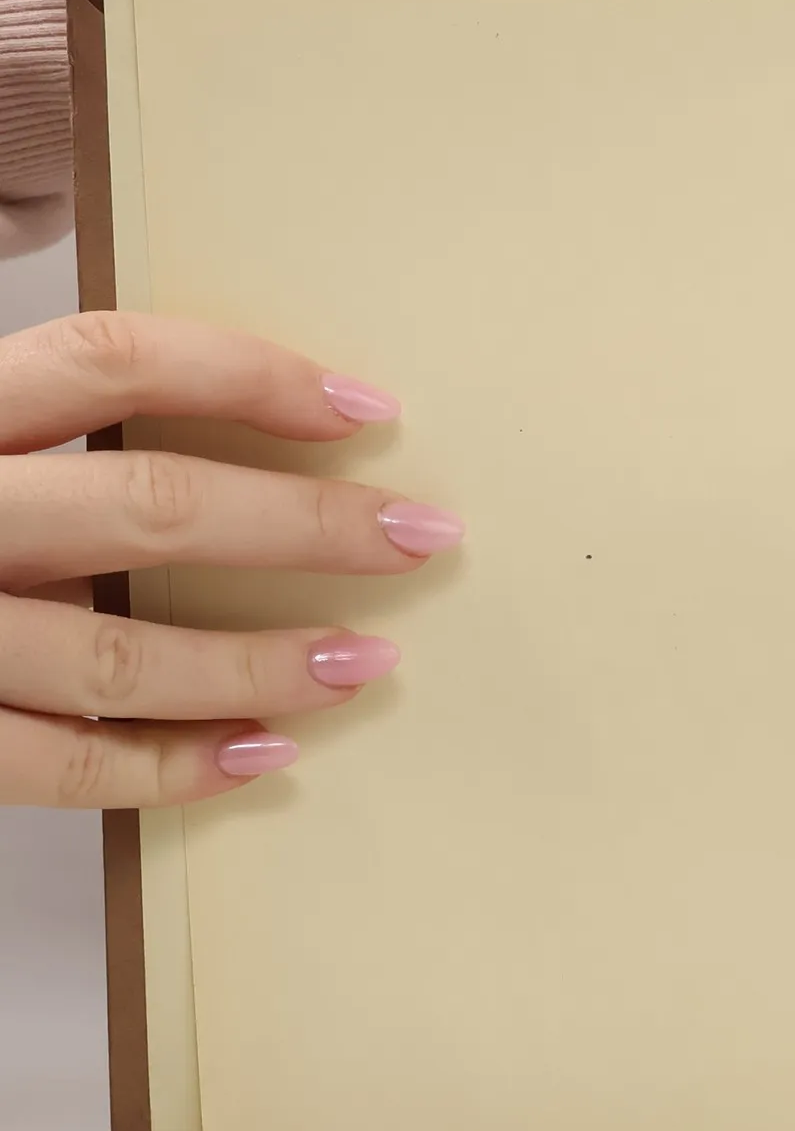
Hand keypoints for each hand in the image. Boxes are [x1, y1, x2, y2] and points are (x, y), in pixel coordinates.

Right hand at [0, 312, 462, 807]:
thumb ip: (35, 414)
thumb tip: (223, 406)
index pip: (108, 361)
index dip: (247, 375)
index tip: (366, 403)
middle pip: (147, 508)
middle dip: (303, 527)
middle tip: (420, 535)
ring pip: (116, 653)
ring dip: (259, 664)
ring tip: (365, 665)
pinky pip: (56, 766)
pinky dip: (169, 769)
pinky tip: (263, 756)